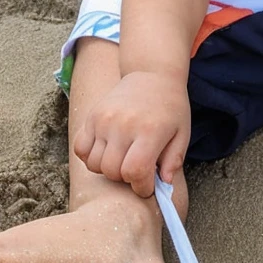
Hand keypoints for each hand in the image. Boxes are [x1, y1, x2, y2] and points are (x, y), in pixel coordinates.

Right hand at [72, 71, 189, 196]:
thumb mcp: (182, 133)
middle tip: (137, 170)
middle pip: (112, 171)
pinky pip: (80, 149)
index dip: (141, 187)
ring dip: (108, 170)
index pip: (135, 171)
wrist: (152, 75)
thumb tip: (163, 184)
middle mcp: (123, 124)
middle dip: (125, 179)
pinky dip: (90, 158)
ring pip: (94, 164)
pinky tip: (106, 152)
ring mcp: (104, 119)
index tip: (147, 186)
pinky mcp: (92, 116)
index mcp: (149, 130)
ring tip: (123, 159)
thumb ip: (174, 161)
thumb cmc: (170, 107)